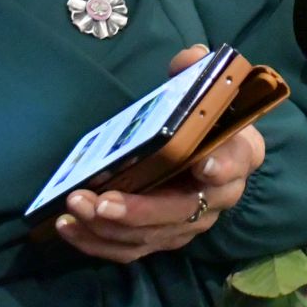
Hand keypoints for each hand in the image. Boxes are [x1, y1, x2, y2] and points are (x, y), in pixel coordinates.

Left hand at [54, 44, 266, 264]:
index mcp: (239, 156)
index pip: (236, 163)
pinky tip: (67, 226)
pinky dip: (97, 242)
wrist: (210, 151)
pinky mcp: (161, 237)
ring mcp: (189, 223)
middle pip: (182, 212)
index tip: (203, 165)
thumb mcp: (205, 90)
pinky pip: (129, 249)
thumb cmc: (205, 119)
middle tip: (102, 200)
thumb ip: (196, 72)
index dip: (223, 167)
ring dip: (110, 227)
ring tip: (75, 207)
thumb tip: (191, 57)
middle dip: (139, 210)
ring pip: (151, 235)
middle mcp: (218, 197)